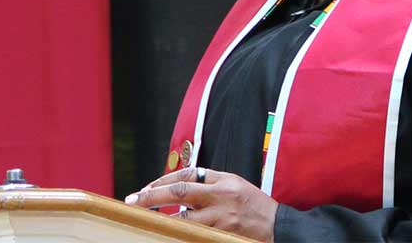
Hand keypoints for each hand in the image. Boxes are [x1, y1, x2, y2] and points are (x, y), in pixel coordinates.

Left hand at [126, 166, 278, 240]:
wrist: (278, 227)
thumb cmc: (255, 206)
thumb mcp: (235, 185)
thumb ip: (210, 183)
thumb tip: (180, 186)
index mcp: (222, 180)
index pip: (185, 175)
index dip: (162, 181)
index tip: (144, 189)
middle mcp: (220, 195)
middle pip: (179, 191)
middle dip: (152, 195)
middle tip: (133, 200)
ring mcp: (221, 217)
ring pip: (184, 219)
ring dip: (164, 221)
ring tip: (148, 222)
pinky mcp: (222, 235)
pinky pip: (195, 235)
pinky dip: (182, 235)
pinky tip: (170, 236)